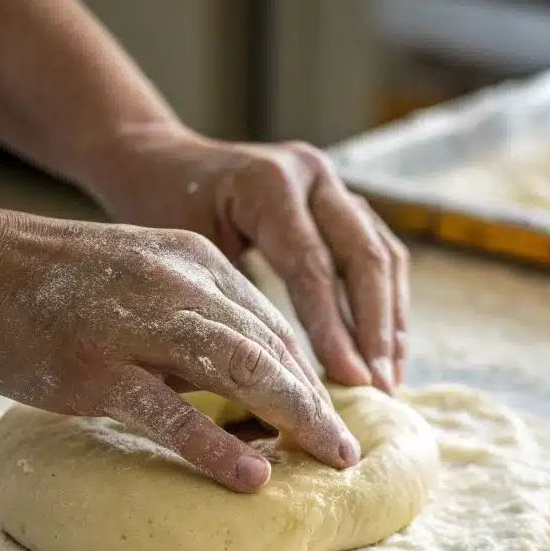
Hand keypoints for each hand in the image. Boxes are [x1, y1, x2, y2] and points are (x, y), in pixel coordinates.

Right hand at [0, 206, 359, 491]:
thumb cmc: (46, 284)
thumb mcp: (136, 284)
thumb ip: (189, 328)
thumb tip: (235, 393)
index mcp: (194, 262)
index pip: (271, 326)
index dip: (307, 377)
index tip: (330, 418)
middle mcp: (180, 284)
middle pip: (272, 347)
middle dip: (318, 403)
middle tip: (348, 453)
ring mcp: (139, 324)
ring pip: (241, 370)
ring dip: (294, 419)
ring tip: (331, 461)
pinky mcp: (96, 365)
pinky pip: (169, 411)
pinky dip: (214, 446)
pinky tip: (251, 477)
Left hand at [83, 131, 409, 392]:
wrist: (159, 162)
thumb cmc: (161, 213)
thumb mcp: (187, 253)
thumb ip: (232, 300)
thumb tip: (275, 376)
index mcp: (269, 184)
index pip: (313, 265)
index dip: (336, 329)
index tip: (351, 382)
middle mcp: (312, 175)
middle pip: (365, 257)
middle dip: (376, 329)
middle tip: (380, 388)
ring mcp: (334, 186)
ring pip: (384, 255)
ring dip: (391, 320)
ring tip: (390, 378)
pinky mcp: (344, 204)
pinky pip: (382, 254)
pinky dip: (387, 304)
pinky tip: (386, 350)